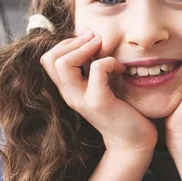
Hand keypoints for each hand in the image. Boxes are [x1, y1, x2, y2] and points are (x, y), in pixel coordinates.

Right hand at [40, 31, 156, 153]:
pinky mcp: (98, 102)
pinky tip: (121, 69)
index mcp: (69, 88)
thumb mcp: (103, 84)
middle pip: (50, 59)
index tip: (89, 41)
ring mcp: (81, 99)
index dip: (67, 43)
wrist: (133, 141)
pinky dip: (110, 61)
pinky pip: (97, 69)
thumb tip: (94, 38)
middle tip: (95, 41)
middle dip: (74, 42)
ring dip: (86, 48)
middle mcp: (70, 94)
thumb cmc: (122, 109)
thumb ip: (93, 67)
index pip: (48, 59)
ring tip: (103, 51)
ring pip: (64, 64)